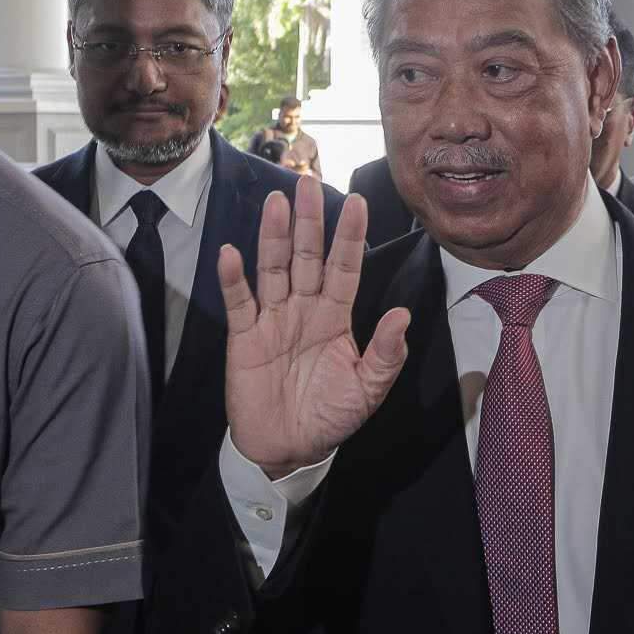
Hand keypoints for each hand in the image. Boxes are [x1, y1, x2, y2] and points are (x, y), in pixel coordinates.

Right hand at [220, 177, 409, 479]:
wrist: (288, 451)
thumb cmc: (330, 418)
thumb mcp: (367, 391)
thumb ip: (386, 355)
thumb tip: (402, 316)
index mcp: (336, 317)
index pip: (345, 268)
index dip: (350, 237)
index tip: (359, 203)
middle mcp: (304, 310)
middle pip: (307, 257)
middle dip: (310, 222)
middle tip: (309, 183)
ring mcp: (273, 320)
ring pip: (274, 269)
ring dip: (274, 237)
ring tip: (277, 203)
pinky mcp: (244, 339)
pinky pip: (239, 303)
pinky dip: (233, 279)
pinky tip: (231, 252)